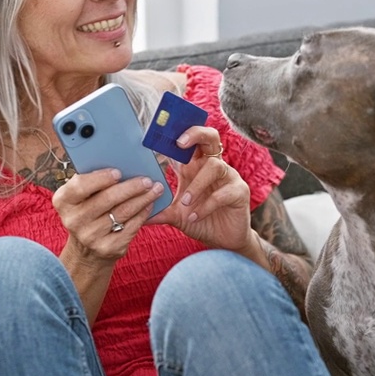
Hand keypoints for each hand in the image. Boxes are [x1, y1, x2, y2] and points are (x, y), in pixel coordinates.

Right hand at [52, 167, 165, 262]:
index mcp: (63, 201)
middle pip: (107, 199)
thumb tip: (123, 163)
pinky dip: (143, 214)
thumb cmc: (87, 212)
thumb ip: (93, 181)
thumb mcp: (81, 198)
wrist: (85, 251)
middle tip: (147, 180)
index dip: (100, 178)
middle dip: (131, 187)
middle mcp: (74, 220)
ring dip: (142, 198)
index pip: (80, 186)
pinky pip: (130, 227)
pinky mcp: (107, 248)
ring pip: (123, 212)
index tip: (118, 172)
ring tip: (155, 189)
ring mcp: (90, 236)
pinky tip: (149, 205)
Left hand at [148, 126, 254, 252]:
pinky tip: (195, 216)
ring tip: (185, 202)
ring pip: (214, 166)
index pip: (187, 143)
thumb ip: (159, 210)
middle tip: (179, 143)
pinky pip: (223, 193)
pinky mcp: (239, 192)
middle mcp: (212, 166)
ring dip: (197, 184)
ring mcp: (228, 178)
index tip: (159, 134)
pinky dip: (206, 205)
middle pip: (209, 137)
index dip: (175, 135)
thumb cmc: (200, 221)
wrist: (223, 241)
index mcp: (195, 166)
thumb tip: (135, 212)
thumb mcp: (175, 215)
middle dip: (195, 134)